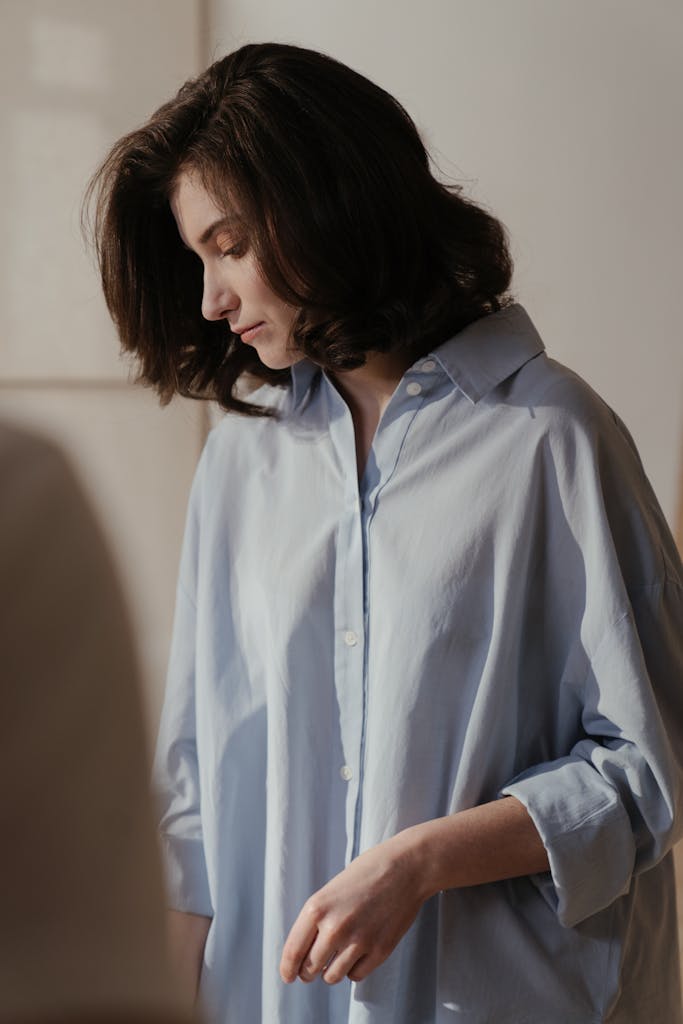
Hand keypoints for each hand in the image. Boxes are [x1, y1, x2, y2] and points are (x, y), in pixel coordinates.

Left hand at [279, 831, 427, 985]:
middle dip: (308, 972)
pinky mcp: (380, 951)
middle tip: (311, 969)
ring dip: (331, 972)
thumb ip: (317, 919)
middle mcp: (334, 928)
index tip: (287, 976)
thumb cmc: (367, 872)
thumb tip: (304, 951)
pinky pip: (356, 975)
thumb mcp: (331, 890)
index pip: (293, 951)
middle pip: (310, 968)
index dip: (287, 969)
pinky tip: (358, 953)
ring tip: (337, 958)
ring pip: (332, 976)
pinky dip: (354, 969)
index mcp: (317, 908)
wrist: (406, 867)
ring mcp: (358, 941)